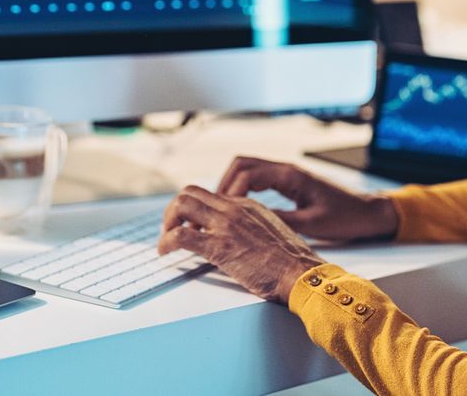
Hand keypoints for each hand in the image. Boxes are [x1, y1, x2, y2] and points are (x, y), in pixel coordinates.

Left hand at [158, 185, 324, 303]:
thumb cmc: (291, 262)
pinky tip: (164, 252)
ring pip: (181, 205)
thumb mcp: (271, 232)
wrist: (302, 273)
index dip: (193, 211)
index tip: (189, 226)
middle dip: (174, 210)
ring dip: (168, 222)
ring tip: (166, 240)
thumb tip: (238, 236)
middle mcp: (234, 209)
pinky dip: (165, 242)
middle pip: (190, 192)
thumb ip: (252, 227)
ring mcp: (226, 225)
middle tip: (171, 229)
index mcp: (247, 205)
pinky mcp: (219, 246)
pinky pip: (180, 237)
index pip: (209, 195)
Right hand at [217, 156, 398, 243]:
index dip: (228, 191)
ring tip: (223, 209)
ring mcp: (287, 174)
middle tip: (214, 208)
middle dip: (223, 184)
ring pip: (248, 169)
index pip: (246, 173)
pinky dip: (244, 189)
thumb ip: (280, 220)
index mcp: (290, 175)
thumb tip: (249, 223)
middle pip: (241, 164)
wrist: (368, 212)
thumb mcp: (312, 224)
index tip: (221, 211)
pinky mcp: (290, 182)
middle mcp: (286, 169)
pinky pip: (259, 179)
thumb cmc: (346, 217)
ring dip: (232, 185)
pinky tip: (241, 208)